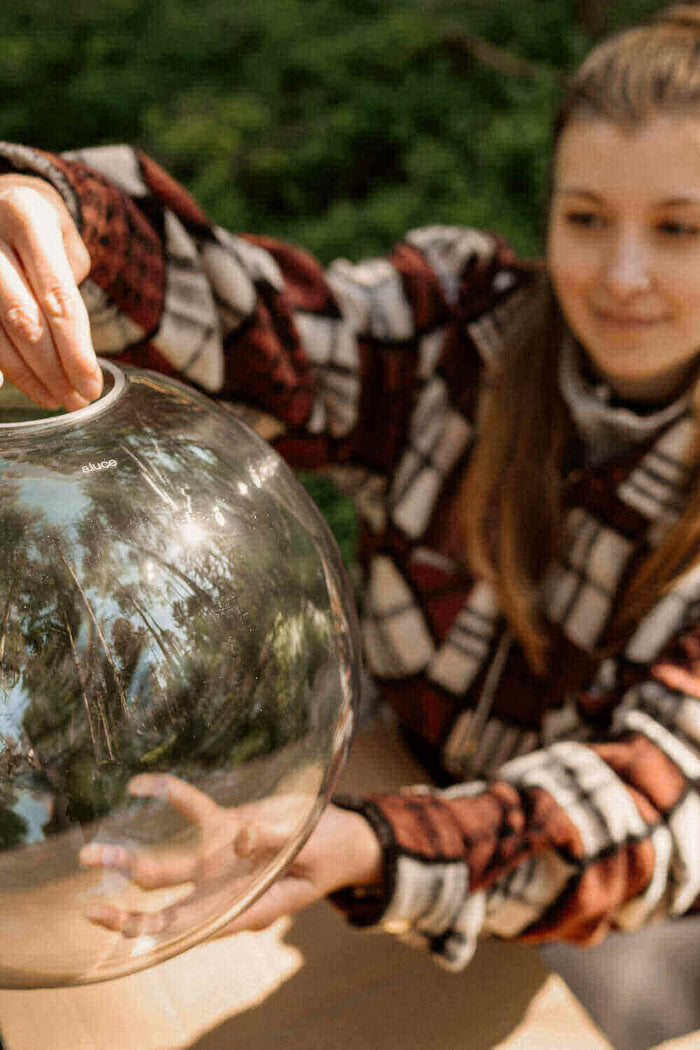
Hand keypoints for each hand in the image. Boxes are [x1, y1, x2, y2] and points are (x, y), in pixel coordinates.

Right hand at [0, 174, 100, 410]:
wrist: (0, 200)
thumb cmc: (40, 228)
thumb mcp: (65, 240)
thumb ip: (70, 289)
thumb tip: (74, 352)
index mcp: (28, 219)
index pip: (58, 298)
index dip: (76, 350)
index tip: (93, 385)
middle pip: (25, 320)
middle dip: (54, 369)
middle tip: (77, 400)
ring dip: (30, 377)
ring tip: (59, 399)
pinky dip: (8, 367)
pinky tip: (31, 385)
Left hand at [79, 774, 381, 939]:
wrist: (344, 837)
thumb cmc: (330, 850)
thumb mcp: (312, 849)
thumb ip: (277, 843)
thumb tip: (241, 838)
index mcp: (246, 906)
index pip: (190, 927)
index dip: (152, 930)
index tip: (119, 925)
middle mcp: (225, 888)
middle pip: (168, 908)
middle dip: (127, 911)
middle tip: (91, 904)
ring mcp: (222, 859)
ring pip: (169, 867)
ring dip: (129, 862)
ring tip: (89, 854)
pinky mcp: (227, 828)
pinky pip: (193, 810)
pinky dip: (170, 795)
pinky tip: (141, 783)